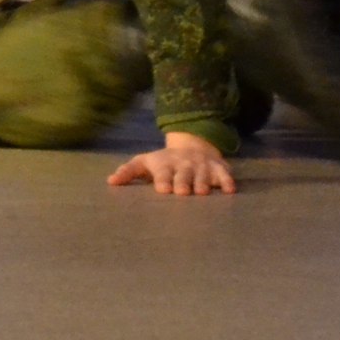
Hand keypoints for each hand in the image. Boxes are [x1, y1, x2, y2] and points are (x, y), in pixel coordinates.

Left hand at [107, 130, 235, 195]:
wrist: (192, 146)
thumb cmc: (163, 162)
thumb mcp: (144, 163)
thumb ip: (128, 172)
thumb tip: (109, 182)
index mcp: (164, 164)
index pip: (163, 172)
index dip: (163, 180)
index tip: (163, 189)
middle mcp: (183, 165)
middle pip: (183, 175)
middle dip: (183, 182)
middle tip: (182, 192)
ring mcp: (201, 166)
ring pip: (203, 176)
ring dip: (203, 183)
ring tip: (203, 193)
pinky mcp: (218, 168)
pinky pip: (224, 174)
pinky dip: (227, 181)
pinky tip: (230, 190)